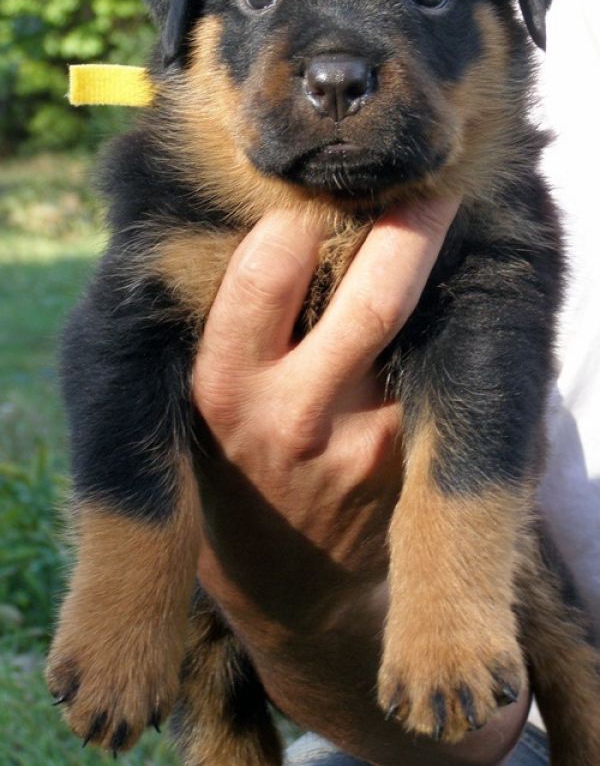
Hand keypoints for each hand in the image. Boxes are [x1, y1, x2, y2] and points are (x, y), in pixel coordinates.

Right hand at [192, 200, 528, 765]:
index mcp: (224, 386)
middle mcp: (294, 418)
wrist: (285, 580)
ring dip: (435, 275)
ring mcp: (366, 449)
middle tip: (428, 185)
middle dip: (409, 227)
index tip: (313, 196)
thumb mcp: (201, 394)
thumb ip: (233, 320)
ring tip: (436, 233)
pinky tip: (440, 310)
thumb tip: (289, 216)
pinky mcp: (412, 468)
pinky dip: (446, 327)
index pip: (268, 270)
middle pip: (375, 298)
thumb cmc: (231, 464)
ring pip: (423, 330)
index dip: (298, 218)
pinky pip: (439, 372)